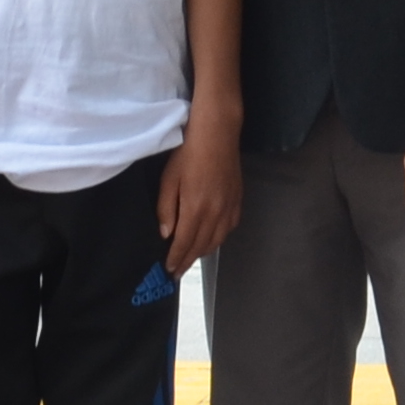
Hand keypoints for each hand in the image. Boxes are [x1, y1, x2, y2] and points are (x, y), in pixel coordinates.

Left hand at [161, 120, 242, 271]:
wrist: (217, 134)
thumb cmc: (188, 153)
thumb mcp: (169, 179)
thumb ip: (166, 209)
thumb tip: (167, 234)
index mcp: (196, 208)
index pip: (185, 243)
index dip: (177, 259)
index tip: (170, 271)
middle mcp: (215, 213)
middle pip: (201, 246)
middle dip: (188, 260)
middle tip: (178, 271)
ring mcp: (229, 208)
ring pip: (217, 240)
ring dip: (203, 252)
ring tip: (192, 258)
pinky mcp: (238, 201)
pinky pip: (229, 229)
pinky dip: (218, 239)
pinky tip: (211, 239)